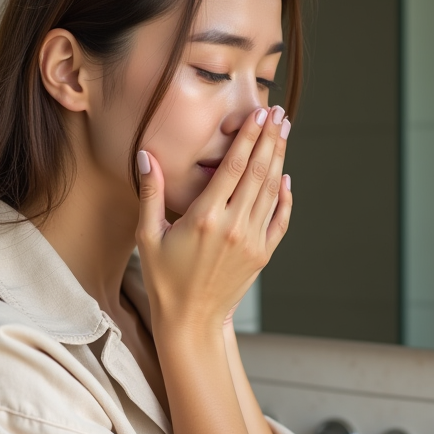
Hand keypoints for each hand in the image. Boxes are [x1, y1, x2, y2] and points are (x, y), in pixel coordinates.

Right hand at [136, 106, 291, 335]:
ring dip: (280, 160)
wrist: (191, 319)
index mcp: (204, 218)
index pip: (232, 167)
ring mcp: (251, 242)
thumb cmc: (164, 277)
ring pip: (271, 192)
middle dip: (270, 139)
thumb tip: (147, 155)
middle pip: (257, 173)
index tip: (258, 114)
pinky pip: (280, 219)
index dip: (248, 137)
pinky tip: (286, 178)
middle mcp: (233, 227)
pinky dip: (285, 198)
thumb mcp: (148, 235)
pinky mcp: (262, 255)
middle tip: (279, 113)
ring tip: (284, 133)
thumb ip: (151, 193)